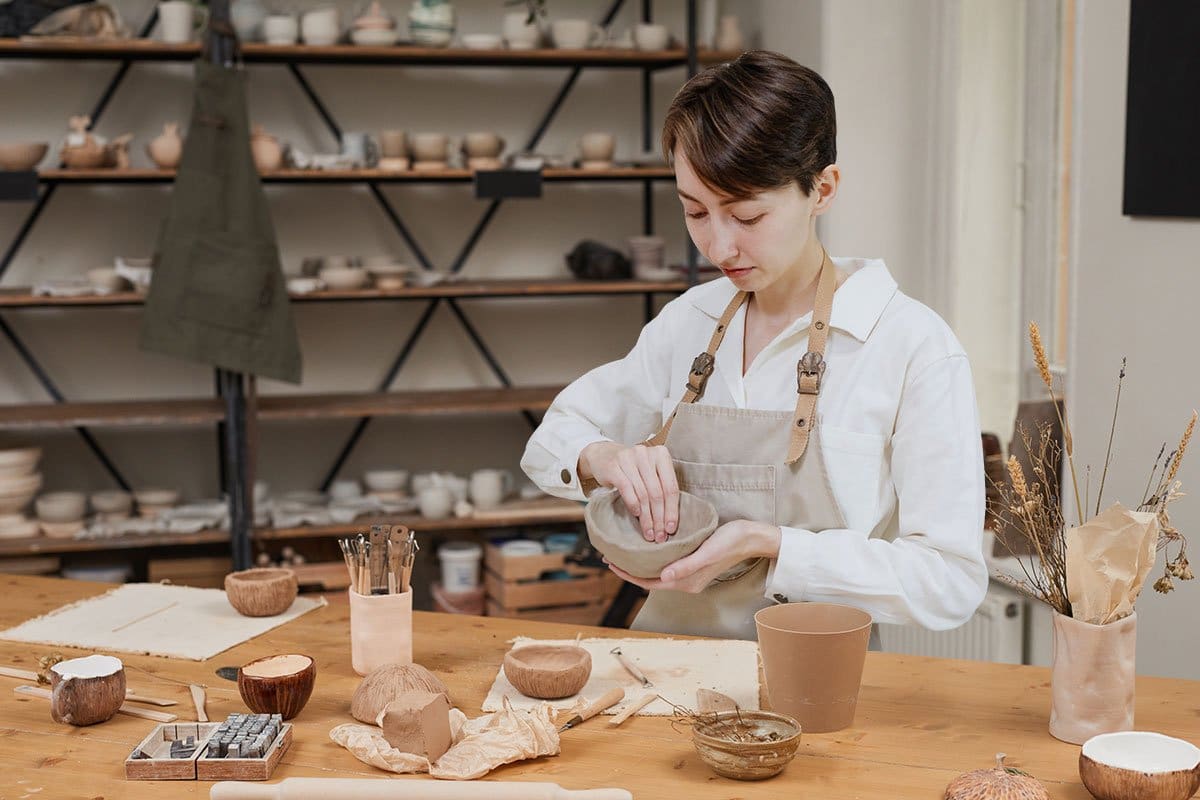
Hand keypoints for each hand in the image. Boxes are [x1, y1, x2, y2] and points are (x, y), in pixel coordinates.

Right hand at [579, 441, 678, 541]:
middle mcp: (646, 453)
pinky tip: (636, 515)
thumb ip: (660, 488)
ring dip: (646, 517)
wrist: (603, 455)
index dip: (672, 510)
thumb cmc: (631, 468)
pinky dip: (633, 504)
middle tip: (659, 535)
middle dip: (659, 518)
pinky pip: (627, 489)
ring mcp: (629, 458)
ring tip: (648, 532)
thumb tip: (669, 521)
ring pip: (643, 494)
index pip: (671, 487)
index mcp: (661, 454)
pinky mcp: (614, 466)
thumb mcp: (649, 473)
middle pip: (657, 492)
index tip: (671, 528)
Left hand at [605, 520, 781, 593]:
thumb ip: (687, 566)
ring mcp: (690, 572)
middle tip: (611, 555)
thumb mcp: (708, 552)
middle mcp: (686, 581)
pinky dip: (652, 557)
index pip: (649, 583)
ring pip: (657, 572)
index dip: (628, 575)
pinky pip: (666, 564)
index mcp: (686, 582)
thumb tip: (663, 577)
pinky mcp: (693, 562)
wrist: (752, 537)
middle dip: (630, 569)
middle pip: (650, 579)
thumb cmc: (731, 542)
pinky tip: (646, 545)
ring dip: (640, 563)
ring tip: (623, 550)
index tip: (611, 563)